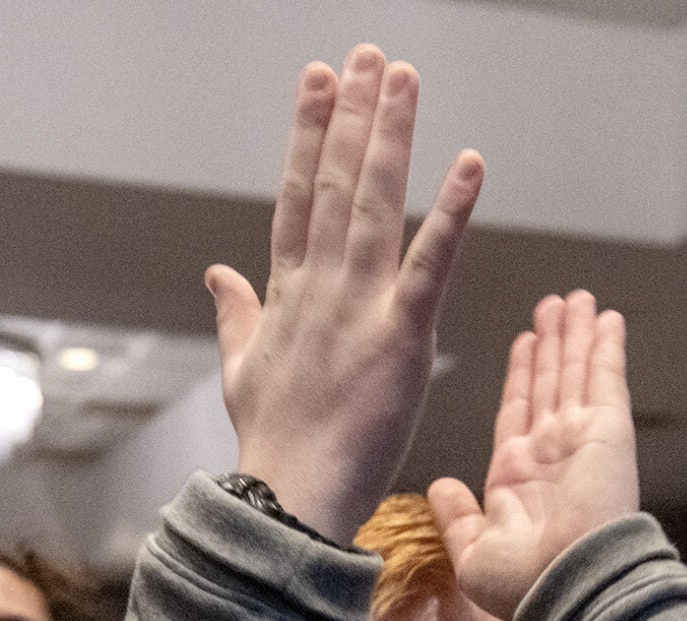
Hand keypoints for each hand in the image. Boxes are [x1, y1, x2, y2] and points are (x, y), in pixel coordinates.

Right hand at [211, 46, 482, 540]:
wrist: (288, 499)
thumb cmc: (271, 443)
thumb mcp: (242, 369)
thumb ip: (236, 312)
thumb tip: (216, 271)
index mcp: (287, 295)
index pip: (295, 197)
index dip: (308, 134)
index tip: (318, 83)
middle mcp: (319, 288)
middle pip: (334, 183)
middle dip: (352, 115)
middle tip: (367, 54)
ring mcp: (358, 308)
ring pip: (375, 204)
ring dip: (390, 136)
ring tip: (401, 77)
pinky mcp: (401, 337)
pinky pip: (430, 263)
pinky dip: (450, 212)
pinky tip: (469, 161)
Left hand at [429, 290, 638, 620]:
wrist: (566, 589)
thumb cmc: (521, 584)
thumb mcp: (472, 551)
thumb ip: (457, 515)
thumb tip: (440, 487)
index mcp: (517, 478)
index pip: (518, 411)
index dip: (522, 374)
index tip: (523, 341)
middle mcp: (550, 453)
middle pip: (549, 383)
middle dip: (551, 344)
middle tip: (553, 304)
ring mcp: (581, 438)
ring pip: (575, 372)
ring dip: (575, 335)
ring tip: (574, 299)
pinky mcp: (607, 430)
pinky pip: (605, 378)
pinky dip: (605, 348)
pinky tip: (607, 318)